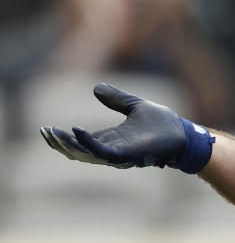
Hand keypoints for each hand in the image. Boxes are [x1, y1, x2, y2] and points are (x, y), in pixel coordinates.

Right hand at [41, 83, 214, 173]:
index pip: (81, 141)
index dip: (63, 137)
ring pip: (85, 153)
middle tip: (43, 132)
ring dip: (67, 144)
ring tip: (51, 134)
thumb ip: (116, 99)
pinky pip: (103, 151)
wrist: (184, 134)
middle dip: (59, 143)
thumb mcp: (135, 105)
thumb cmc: (163, 124)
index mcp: (112, 139)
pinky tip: (77, 131)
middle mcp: (112, 149)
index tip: (46, 129)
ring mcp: (119, 153)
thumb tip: (96, 88)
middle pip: (78, 150)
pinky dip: (88, 142)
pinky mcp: (128, 155)